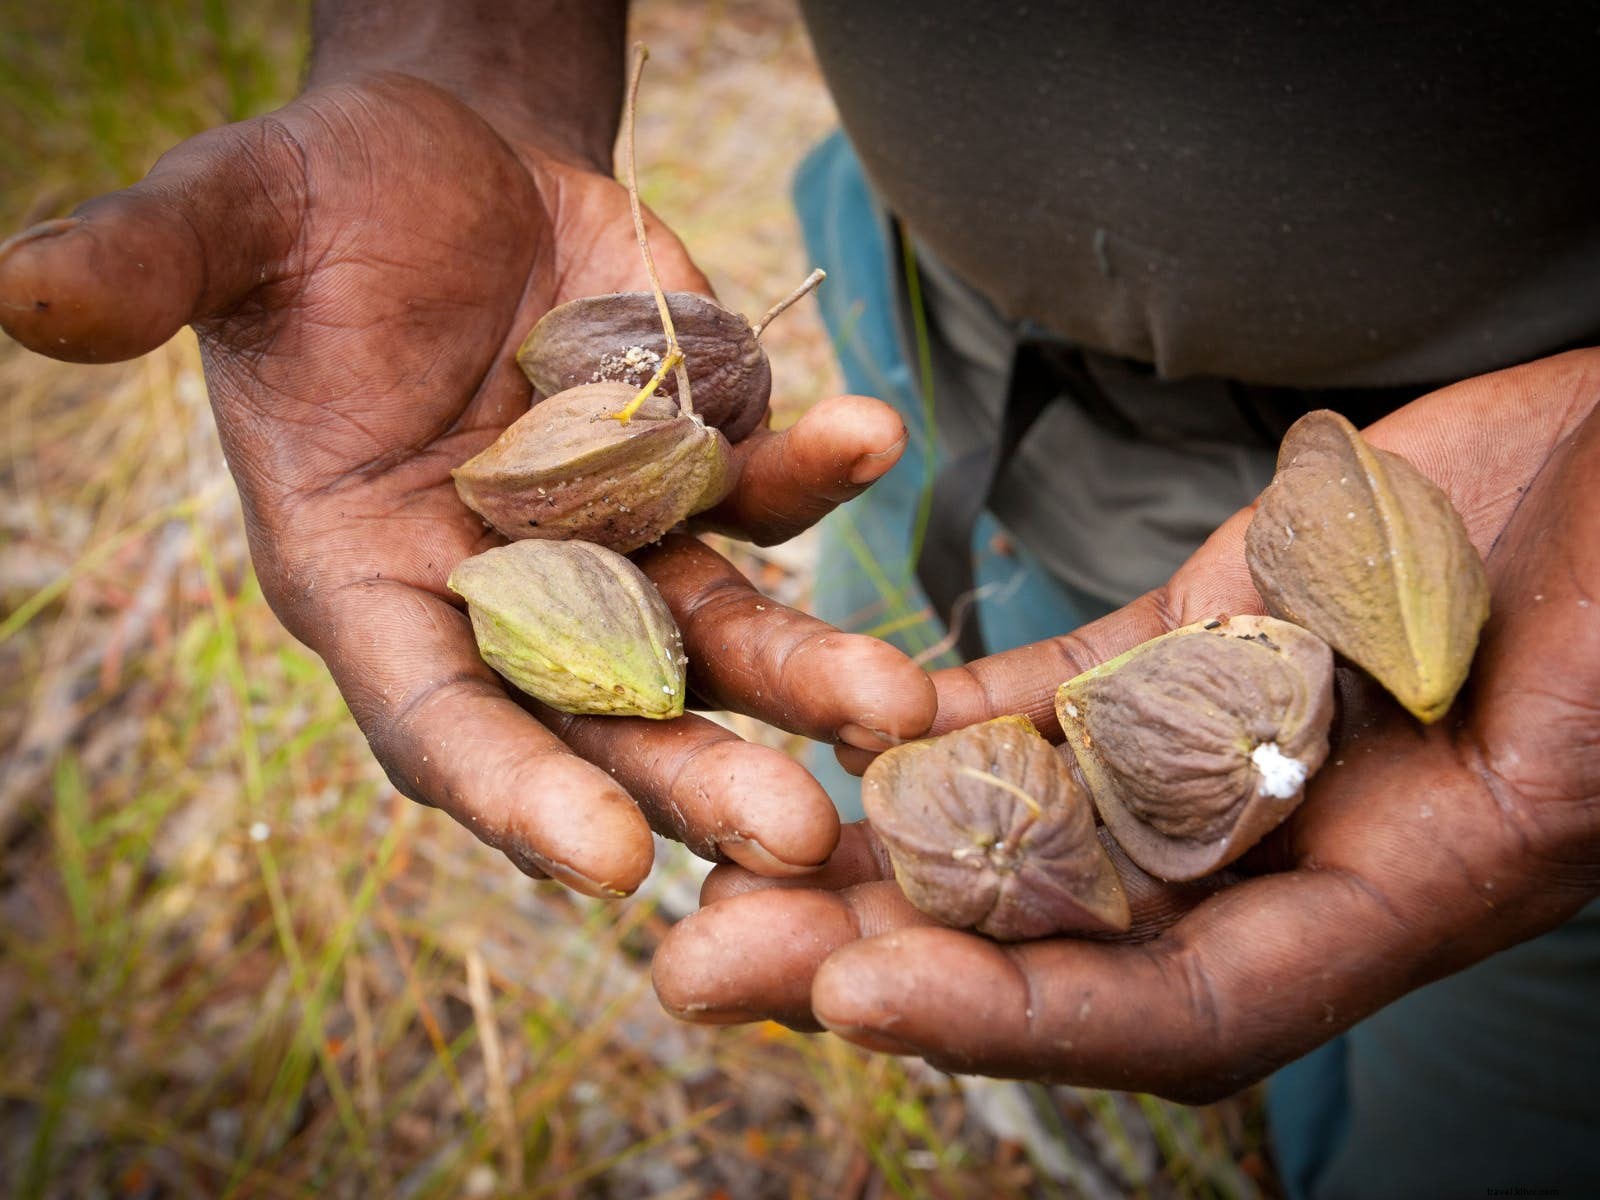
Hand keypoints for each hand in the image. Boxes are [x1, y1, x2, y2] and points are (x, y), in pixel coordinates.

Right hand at [0, 68, 933, 895]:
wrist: (448, 159)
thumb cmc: (319, 207)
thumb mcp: (232, 222)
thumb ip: (148, 269)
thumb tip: (15, 288)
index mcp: (372, 581)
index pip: (439, 717)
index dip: (515, 793)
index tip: (605, 863)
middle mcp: (503, 592)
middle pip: (606, 715)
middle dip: (696, 776)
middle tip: (797, 836)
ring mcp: (617, 540)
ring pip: (716, 637)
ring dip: (805, 674)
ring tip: (895, 706)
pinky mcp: (698, 468)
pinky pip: (765, 489)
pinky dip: (817, 472)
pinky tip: (871, 434)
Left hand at [653, 349, 1599, 1100]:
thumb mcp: (1584, 708)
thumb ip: (1473, 796)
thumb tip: (1347, 853)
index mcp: (1394, 898)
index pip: (1178, 1005)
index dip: (1017, 1015)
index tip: (850, 991)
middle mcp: (1284, 846)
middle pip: (1055, 937)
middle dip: (872, 955)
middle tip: (696, 963)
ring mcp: (1227, 739)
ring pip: (1024, 822)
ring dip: (866, 847)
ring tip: (709, 857)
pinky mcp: (1197, 640)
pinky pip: (1048, 696)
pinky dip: (945, 719)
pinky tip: (838, 725)